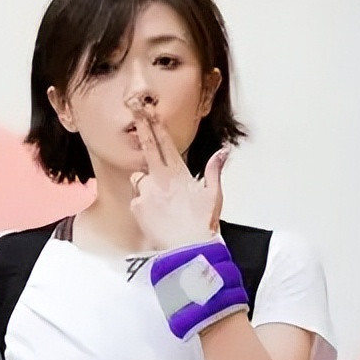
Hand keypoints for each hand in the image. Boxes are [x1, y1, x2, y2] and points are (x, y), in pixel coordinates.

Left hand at [127, 97, 229, 250]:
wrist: (188, 249)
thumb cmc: (202, 224)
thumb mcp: (214, 195)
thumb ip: (214, 170)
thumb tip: (223, 152)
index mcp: (179, 172)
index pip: (165, 143)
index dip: (156, 126)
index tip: (148, 111)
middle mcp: (160, 177)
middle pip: (148, 147)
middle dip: (142, 127)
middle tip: (135, 110)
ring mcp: (146, 191)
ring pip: (139, 178)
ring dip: (145, 183)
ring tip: (159, 201)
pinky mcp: (137, 206)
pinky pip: (136, 200)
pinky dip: (142, 205)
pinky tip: (154, 216)